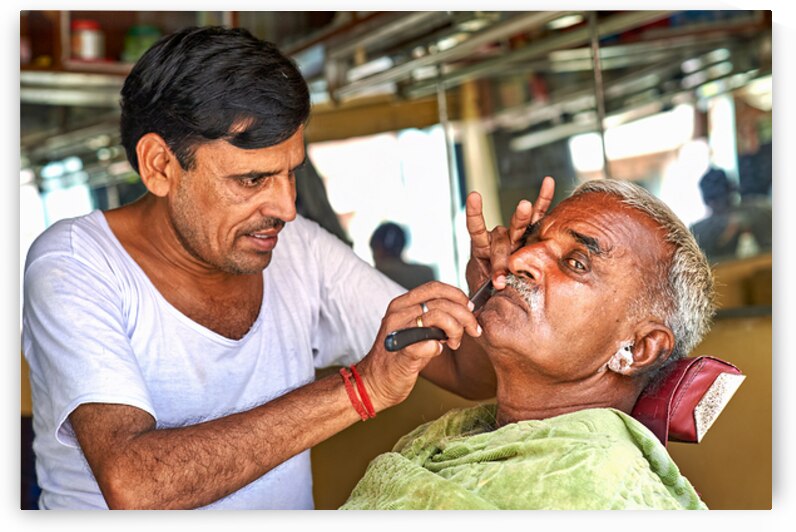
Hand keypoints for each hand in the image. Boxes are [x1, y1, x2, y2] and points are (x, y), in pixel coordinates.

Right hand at [356, 281, 481, 410]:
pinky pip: (428, 344)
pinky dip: (438, 348)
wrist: (373, 383)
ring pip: (438, 317)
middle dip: (465, 315)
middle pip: (441, 302)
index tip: (469, 307)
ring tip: (454, 343)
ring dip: (455, 330)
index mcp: (401, 305)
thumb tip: (463, 310)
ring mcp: (399, 333)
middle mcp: (398, 314)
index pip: (434, 287)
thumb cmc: (397, 357)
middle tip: (473, 329)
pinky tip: (439, 351)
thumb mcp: (414, 330)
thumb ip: (432, 317)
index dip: (457, 295)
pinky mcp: (402, 354)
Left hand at [465, 176, 554, 291]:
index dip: (475, 214)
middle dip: (500, 258)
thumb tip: (501, 284)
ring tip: (525, 206)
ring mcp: (515, 236)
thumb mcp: (484, 290)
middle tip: (501, 273)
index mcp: (482, 249)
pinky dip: (544, 200)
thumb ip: (490, 285)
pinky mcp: (531, 236)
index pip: (477, 229)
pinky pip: (539, 217)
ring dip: (522, 217)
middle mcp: (499, 239)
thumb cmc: (489, 290)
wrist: (500, 292)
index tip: (474, 195)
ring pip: (519, 225)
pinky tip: (548, 182)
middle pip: (500, 239)